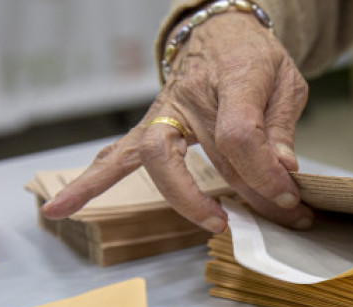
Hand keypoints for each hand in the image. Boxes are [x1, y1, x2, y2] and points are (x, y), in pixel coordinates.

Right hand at [42, 13, 313, 232]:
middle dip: (252, 196)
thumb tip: (284, 171)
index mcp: (232, 78)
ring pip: (160, 159)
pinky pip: (116, 154)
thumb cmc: (254, 59)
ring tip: (214, 228)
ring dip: (184, 200)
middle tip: (278, 218)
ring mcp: (165, 111)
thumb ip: (282, 126)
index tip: (288, 197)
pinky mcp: (150, 125)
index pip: (240, 134)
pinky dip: (91, 182)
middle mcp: (192, 96)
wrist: (222, 33)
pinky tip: (64, 208)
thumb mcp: (286, 82)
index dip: (265, 172)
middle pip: (216, 156)